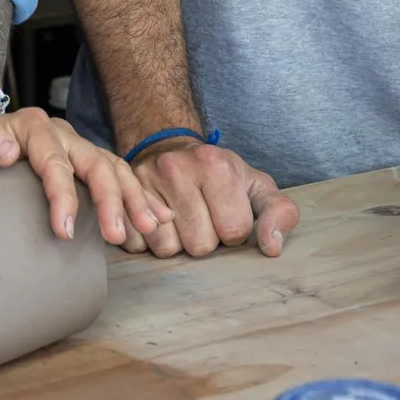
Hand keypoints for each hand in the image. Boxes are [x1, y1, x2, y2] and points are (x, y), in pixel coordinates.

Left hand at [0, 106, 171, 245]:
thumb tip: (7, 152)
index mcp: (33, 128)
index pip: (54, 162)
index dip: (63, 196)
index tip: (65, 231)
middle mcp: (61, 134)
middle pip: (94, 163)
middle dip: (110, 199)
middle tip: (118, 235)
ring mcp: (77, 147)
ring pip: (113, 168)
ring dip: (133, 197)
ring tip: (149, 227)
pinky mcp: (85, 162)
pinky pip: (117, 175)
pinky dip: (139, 194)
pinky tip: (158, 216)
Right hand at [124, 139, 298, 257]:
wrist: (169, 151)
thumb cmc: (218, 176)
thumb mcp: (256, 185)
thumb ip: (278, 212)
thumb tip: (272, 248)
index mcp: (215, 164)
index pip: (234, 230)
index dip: (234, 229)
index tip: (226, 212)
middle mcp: (175, 168)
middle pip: (199, 245)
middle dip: (205, 239)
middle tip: (202, 217)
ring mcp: (143, 181)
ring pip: (167, 249)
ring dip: (177, 244)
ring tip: (180, 221)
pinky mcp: (121, 198)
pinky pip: (137, 245)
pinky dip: (149, 242)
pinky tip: (158, 223)